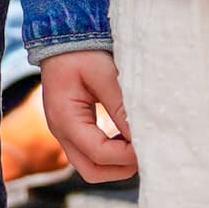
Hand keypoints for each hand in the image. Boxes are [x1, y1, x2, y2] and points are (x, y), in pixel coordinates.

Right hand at [39, 47, 137, 179]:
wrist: (59, 36)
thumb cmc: (81, 51)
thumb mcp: (105, 74)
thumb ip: (121, 106)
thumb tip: (142, 136)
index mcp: (65, 118)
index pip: (98, 153)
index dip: (126, 155)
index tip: (149, 142)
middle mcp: (60, 131)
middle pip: (91, 170)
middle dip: (120, 168)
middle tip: (145, 152)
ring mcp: (64, 131)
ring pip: (90, 165)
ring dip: (116, 162)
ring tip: (136, 143)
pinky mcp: (71, 127)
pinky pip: (90, 152)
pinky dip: (110, 152)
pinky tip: (126, 136)